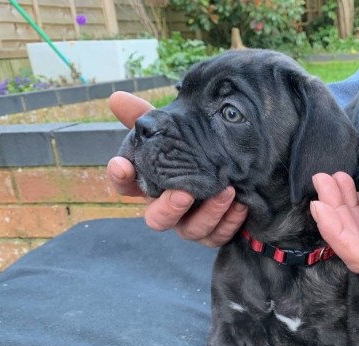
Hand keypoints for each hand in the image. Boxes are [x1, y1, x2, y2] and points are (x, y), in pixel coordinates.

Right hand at [107, 91, 247, 245]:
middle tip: (184, 193)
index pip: (125, 185)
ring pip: (193, 231)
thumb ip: (147, 116)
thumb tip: (117, 97)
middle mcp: (167, 209)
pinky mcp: (215, 233)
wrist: (233, 168)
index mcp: (151, 184)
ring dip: (209, 213)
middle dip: (169, 208)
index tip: (121, 164)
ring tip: (226, 191)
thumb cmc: (194, 150)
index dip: (120, 177)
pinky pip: (220, 235)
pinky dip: (230, 221)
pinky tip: (241, 204)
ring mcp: (191, 225)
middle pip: (157, 220)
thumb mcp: (174, 131)